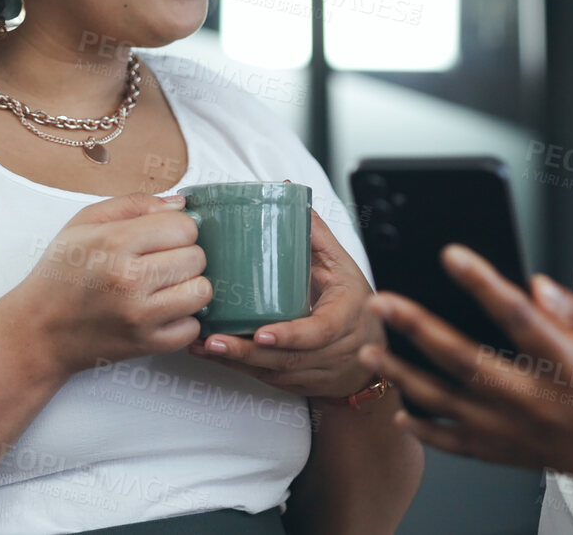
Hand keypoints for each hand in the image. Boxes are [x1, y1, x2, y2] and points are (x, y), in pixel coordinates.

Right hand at [9, 191, 209, 375]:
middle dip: (183, 255)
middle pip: (196, 257)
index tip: (160, 237)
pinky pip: (192, 327)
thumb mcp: (83, 223)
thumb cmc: (60, 274)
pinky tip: (161, 311)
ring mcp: (140, 316)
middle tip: (158, 262)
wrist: (38, 331)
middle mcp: (130, 279)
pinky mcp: (146, 344)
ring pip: (202, 291)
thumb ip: (133, 204)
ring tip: (164, 286)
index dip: (176, 228)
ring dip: (188, 287)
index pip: (184, 226)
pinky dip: (182, 319)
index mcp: (115, 242)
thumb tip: (180, 204)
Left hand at [188, 208, 381, 399]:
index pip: (320, 332)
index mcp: (346, 316)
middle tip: (215, 340)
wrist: (368, 351)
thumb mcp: (341, 263)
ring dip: (235, 361)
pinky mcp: (296, 381)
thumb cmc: (352, 303)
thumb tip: (288, 191)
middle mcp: (332, 349)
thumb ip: (315, 232)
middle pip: (288, 358)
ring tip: (203, 345)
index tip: (263, 333)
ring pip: (271, 371)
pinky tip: (208, 353)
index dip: (291, 336)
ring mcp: (314, 370)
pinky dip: (235, 367)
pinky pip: (264, 377)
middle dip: (248, 353)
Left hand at [357, 244, 572, 494]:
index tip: (450, 254)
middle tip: (383, 302)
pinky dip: (431, 433)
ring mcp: (531, 436)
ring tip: (372, 353)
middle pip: (467, 363)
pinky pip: (465, 448)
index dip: (481, 281)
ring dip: (407, 379)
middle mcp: (546, 404)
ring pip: (453, 408)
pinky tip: (404, 413)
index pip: (518, 315)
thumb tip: (533, 286)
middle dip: (417, 330)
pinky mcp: (526, 457)